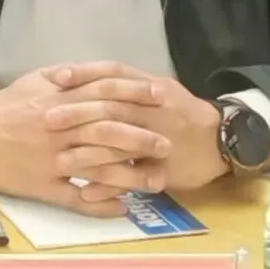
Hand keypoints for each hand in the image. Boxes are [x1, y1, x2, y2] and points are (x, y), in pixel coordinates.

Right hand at [0, 66, 171, 216]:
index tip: (160, 97)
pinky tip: (122, 208)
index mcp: (59, 100)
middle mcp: (59, 129)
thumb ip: (71, 76)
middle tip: (167, 144)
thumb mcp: (37, 79)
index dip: (134, 94)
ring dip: (130, 175)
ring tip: (157, 180)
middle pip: (107, 131)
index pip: (104, 94)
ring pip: (97, 167)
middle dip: (141, 137)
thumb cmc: (7, 104)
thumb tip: (103, 72)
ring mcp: (52, 161)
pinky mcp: (43, 187)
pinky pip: (75, 199)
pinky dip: (100, 205)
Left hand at [44, 64, 230, 196]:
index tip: (55, 78)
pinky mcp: (164, 168)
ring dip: (87, 154)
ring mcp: (160, 139)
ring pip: (119, 145)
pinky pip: (132, 179)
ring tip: (59, 161)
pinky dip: (108, 186)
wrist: (224, 140)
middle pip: (111, 107)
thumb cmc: (184, 113)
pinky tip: (85, 194)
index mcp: (153, 87)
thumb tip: (89, 80)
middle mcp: (155, 109)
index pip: (114, 74)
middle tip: (46, 119)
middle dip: (77, 113)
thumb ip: (129, 86)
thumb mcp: (160, 90)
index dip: (85, 74)